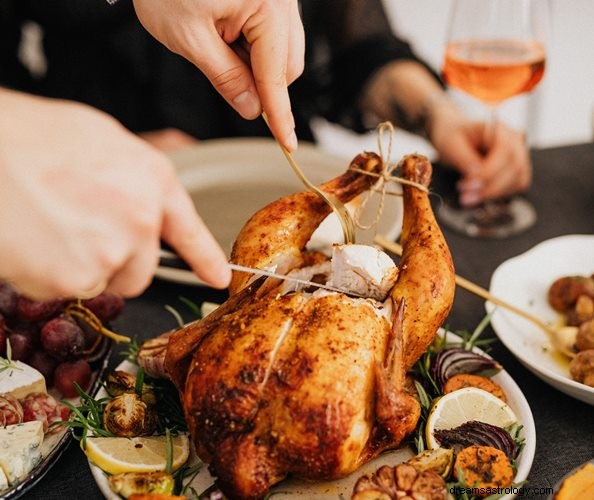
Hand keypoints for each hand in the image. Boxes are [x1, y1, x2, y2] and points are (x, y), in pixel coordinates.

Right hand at [0, 90, 230, 299]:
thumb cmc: (29, 138)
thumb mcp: (99, 141)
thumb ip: (133, 180)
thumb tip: (144, 204)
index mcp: (151, 178)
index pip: (188, 229)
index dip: (205, 256)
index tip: (218, 276)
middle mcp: (141, 217)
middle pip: (141, 270)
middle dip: (115, 264)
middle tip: (75, 233)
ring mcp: (111, 250)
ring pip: (103, 282)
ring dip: (79, 269)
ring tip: (47, 227)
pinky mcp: (76, 278)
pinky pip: (67, 291)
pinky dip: (48, 276)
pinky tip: (31, 242)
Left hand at [132, 0, 303, 150]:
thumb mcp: (189, 38)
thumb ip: (226, 77)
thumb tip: (252, 107)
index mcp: (267, 4)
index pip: (276, 75)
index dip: (280, 114)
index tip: (287, 143)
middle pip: (287, 64)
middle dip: (263, 84)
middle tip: (227, 82)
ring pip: (282, 50)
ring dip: (257, 65)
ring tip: (216, 44)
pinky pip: (272, 33)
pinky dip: (253, 47)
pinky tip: (225, 35)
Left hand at [428, 99, 531, 206]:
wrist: (454, 136)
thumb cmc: (453, 136)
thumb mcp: (451, 144)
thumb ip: (464, 158)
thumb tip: (476, 174)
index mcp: (498, 129)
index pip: (505, 151)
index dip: (489, 171)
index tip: (469, 183)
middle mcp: (514, 141)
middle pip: (515, 168)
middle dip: (491, 187)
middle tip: (465, 195)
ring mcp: (518, 156)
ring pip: (518, 180)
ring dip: (494, 194)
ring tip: (469, 197)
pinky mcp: (516, 171)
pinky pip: (516, 187)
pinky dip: (499, 195)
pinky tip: (479, 195)